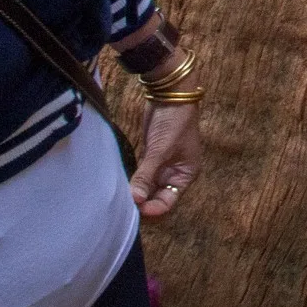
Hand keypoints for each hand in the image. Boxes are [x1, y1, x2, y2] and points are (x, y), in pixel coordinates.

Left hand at [130, 100, 201, 218]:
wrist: (170, 95)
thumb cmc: (174, 123)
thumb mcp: (161, 150)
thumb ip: (147, 175)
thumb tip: (135, 199)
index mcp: (185, 174)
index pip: (169, 201)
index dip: (154, 208)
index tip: (137, 211)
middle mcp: (175, 173)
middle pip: (158, 197)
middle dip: (144, 203)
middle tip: (124, 208)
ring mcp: (163, 165)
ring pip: (148, 187)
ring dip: (137, 193)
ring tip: (120, 201)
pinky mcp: (151, 156)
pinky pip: (142, 175)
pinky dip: (134, 181)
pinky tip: (122, 188)